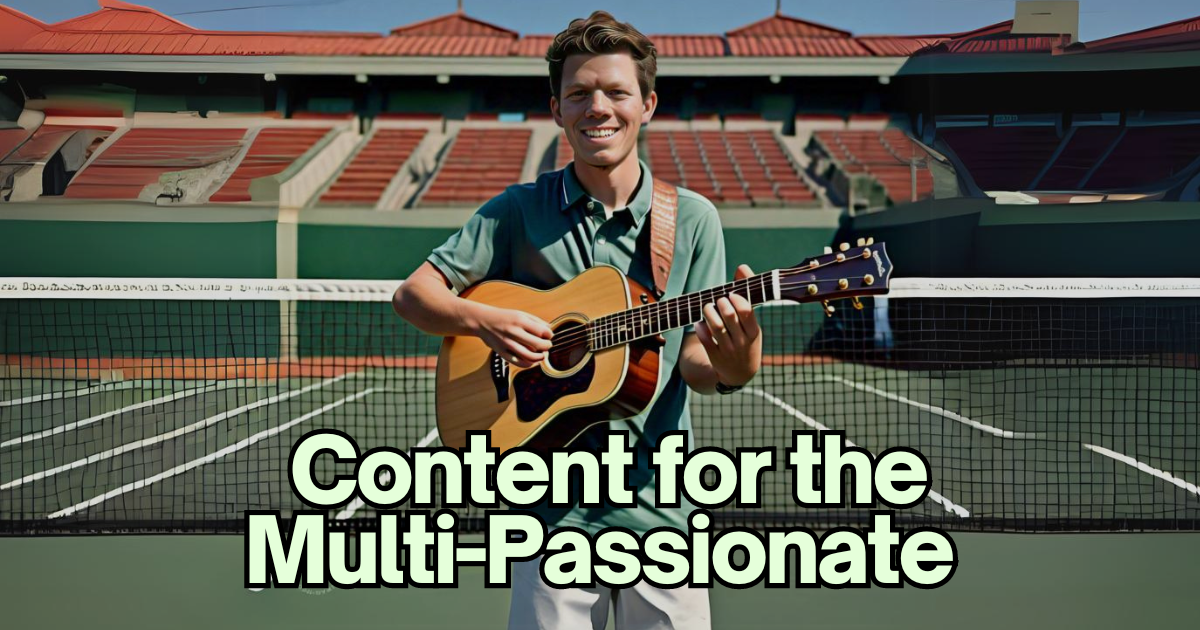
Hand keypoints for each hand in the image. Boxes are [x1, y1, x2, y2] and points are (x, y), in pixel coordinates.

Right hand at [471, 304, 553, 368]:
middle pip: (538, 344)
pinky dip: (529, 364)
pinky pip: (518, 362)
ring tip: (542, 354)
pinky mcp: (502, 353)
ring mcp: (507, 344)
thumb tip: (550, 329)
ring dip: (540, 357)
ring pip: (529, 356)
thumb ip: (536, 321)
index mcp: (519, 321)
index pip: (542, 331)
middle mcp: (513, 332)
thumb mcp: (520, 314)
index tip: (549, 335)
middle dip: (547, 346)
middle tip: (547, 345)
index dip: (549, 335)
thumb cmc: (503, 317)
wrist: (482, 321)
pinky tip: (532, 361)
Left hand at [694, 264, 762, 386]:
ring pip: (716, 326)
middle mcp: (742, 341)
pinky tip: (701, 322)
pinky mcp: (715, 356)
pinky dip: (701, 327)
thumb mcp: (752, 323)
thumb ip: (747, 296)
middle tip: (718, 300)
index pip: (746, 312)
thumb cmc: (746, 339)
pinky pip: (704, 338)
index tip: (732, 295)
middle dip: (721, 303)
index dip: (737, 299)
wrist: (740, 373)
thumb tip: (742, 267)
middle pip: (729, 316)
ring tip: (708, 307)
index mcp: (754, 332)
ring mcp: (728, 350)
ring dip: (709, 312)